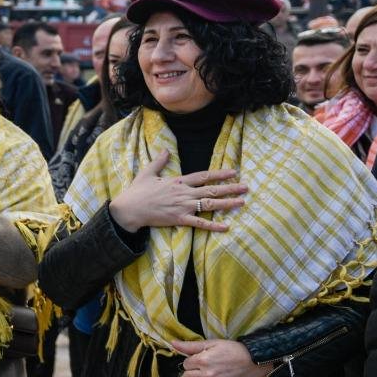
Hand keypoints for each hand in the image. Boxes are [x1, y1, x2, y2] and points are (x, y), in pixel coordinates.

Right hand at [109, 151, 246, 233]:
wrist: (130, 209)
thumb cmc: (137, 191)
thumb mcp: (148, 173)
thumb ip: (159, 161)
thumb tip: (165, 150)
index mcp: (178, 182)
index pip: (203, 176)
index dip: (219, 174)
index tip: (233, 172)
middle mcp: (184, 193)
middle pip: (211, 190)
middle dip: (230, 188)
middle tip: (246, 187)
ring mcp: (183, 206)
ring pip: (210, 205)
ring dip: (227, 203)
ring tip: (242, 202)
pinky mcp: (179, 219)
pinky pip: (200, 223)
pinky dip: (213, 225)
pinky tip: (226, 226)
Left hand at [172, 339, 273, 376]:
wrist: (255, 362)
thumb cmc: (233, 350)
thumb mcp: (212, 343)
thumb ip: (191, 346)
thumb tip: (172, 344)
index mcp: (203, 360)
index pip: (185, 364)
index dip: (192, 361)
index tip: (201, 359)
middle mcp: (207, 375)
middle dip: (193, 372)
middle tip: (204, 368)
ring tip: (208, 376)